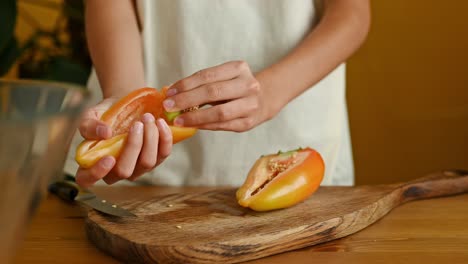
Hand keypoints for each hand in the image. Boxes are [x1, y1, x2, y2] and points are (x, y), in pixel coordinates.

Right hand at [75, 97, 172, 187]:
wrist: (124, 105)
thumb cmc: (104, 115)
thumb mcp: (90, 116)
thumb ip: (90, 126)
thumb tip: (105, 134)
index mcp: (93, 163)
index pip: (88, 180)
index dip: (97, 173)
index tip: (109, 158)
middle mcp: (116, 171)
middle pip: (125, 171)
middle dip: (133, 146)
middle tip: (137, 123)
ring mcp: (138, 168)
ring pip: (147, 163)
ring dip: (150, 138)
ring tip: (148, 117)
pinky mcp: (156, 159)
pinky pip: (164, 154)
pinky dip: (164, 138)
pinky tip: (160, 122)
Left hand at [163, 61, 279, 131]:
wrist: (263, 99)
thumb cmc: (235, 87)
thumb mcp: (223, 77)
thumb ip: (202, 84)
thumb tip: (173, 94)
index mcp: (239, 68)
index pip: (207, 75)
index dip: (186, 84)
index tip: (170, 92)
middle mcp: (248, 85)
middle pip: (212, 92)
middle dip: (187, 100)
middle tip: (168, 107)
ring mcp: (251, 105)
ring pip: (219, 112)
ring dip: (195, 117)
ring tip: (178, 120)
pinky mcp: (248, 122)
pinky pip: (222, 125)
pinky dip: (205, 125)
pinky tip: (193, 125)